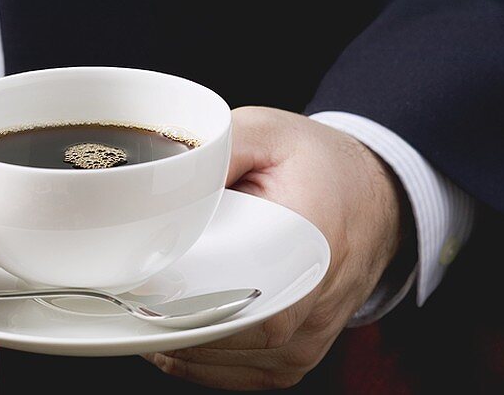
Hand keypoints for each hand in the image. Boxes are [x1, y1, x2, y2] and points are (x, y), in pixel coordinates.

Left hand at [142, 106, 406, 389]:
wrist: (374, 197)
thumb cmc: (321, 165)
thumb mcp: (270, 133)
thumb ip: (221, 146)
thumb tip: (168, 177)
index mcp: (312, 243)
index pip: (246, 302)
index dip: (186, 303)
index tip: (145, 286)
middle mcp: (314, 305)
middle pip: (224, 337)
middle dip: (167, 318)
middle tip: (129, 290)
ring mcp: (306, 342)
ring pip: (223, 362)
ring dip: (176, 339)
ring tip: (146, 302)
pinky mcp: (295, 357)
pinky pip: (234, 372)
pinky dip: (195, 355)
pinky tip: (171, 327)